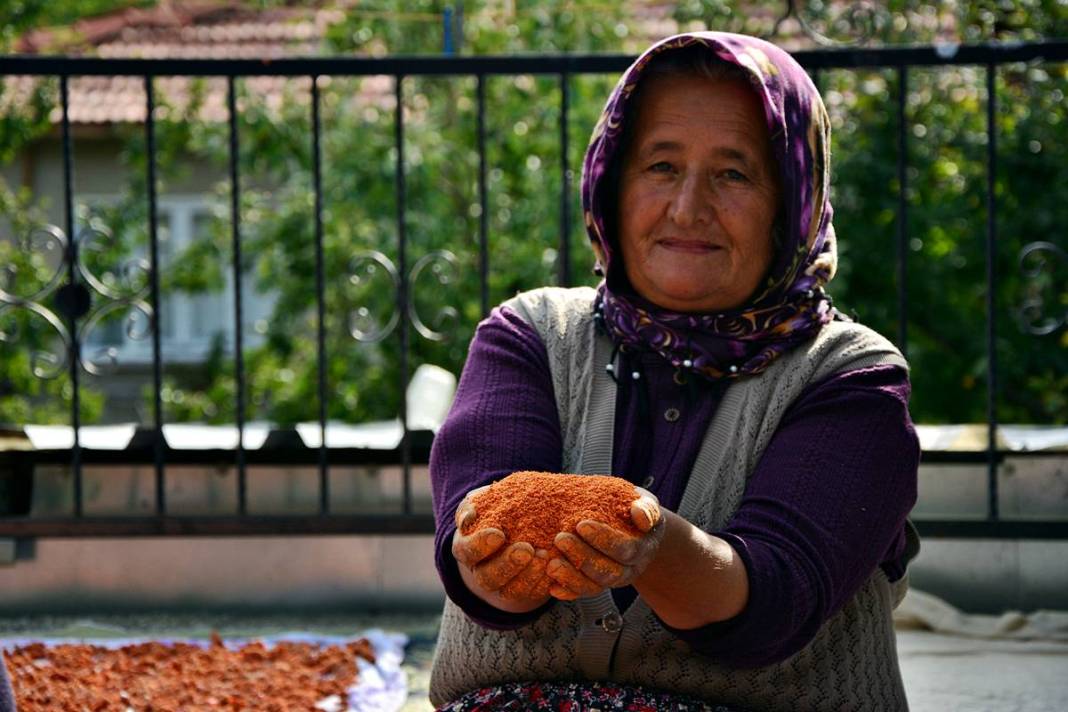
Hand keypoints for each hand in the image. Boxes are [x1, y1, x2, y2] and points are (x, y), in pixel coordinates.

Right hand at [451, 485, 551, 609]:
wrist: (515, 528)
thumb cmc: (494, 511)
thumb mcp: (481, 503)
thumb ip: (471, 507)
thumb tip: (469, 516)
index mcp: (466, 550)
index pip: (466, 552)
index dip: (480, 546)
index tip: (498, 534)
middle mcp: (481, 573)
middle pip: (488, 578)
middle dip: (507, 565)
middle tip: (526, 549)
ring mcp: (502, 586)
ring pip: (511, 591)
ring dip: (528, 576)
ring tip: (543, 556)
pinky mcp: (524, 593)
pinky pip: (532, 595)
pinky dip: (544, 583)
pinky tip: (554, 566)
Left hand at [547, 486, 665, 599]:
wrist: (632, 528)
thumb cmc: (634, 510)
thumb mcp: (645, 504)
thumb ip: (646, 509)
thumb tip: (639, 515)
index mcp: (643, 549)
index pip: (626, 550)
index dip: (604, 540)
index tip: (581, 525)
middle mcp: (629, 570)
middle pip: (609, 573)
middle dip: (583, 558)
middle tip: (560, 539)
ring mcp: (612, 580)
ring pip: (594, 587)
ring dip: (571, 578)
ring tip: (552, 564)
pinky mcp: (596, 586)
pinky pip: (582, 593)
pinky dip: (567, 592)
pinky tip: (552, 586)